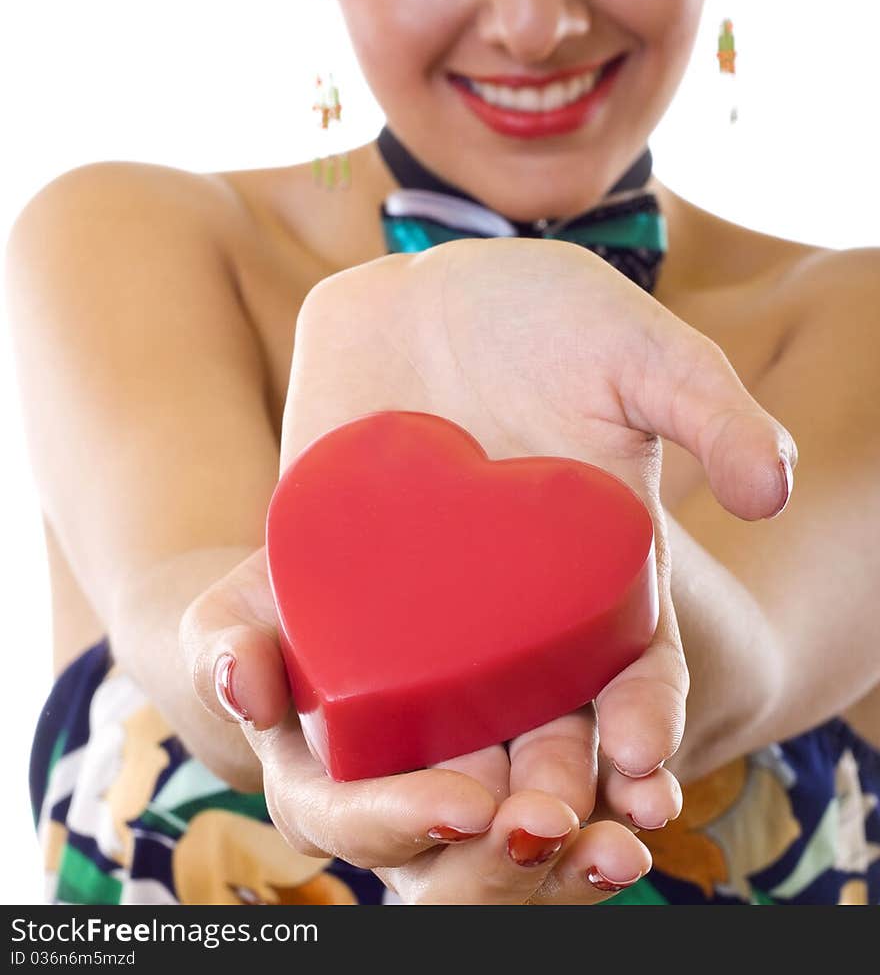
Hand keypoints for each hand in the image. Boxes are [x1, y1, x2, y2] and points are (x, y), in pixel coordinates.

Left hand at [182, 239, 795, 902]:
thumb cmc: (554, 317)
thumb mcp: (645, 351)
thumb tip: (775, 488)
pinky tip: (258, 685)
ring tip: (425, 806)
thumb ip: (713, 411)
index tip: (645, 767)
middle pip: (525, 726)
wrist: (437, 284)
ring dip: (413, 770)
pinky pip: (297, 630)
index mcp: (596, 583)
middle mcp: (505, 614)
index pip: (629, 680)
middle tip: (533, 828)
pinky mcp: (324, 568)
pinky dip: (272, 663)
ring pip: (411, 713)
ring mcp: (412, 600)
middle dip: (537, 787)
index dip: (642, 728)